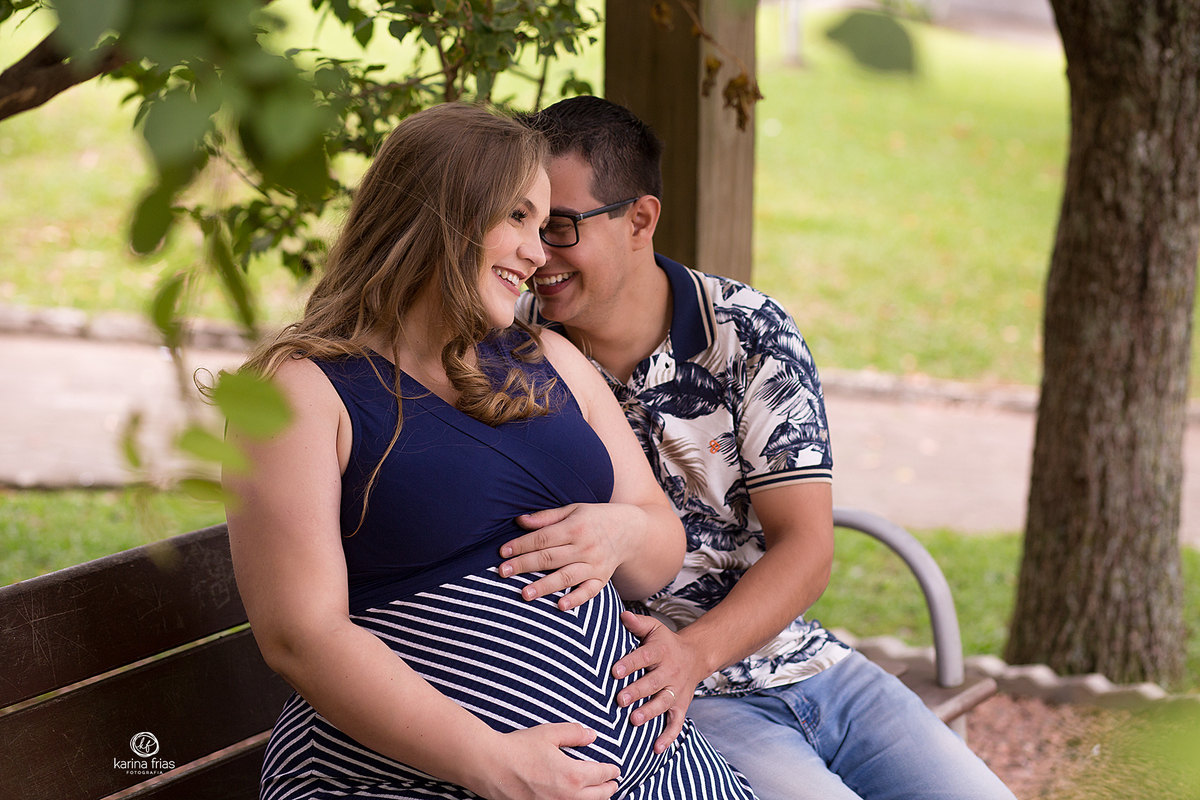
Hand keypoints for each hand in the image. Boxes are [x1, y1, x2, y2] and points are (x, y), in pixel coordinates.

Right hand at [475, 723, 619, 799]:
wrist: (489, 766)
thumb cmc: (518, 748)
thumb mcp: (549, 733)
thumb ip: (574, 733)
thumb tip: (592, 736)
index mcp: (573, 775)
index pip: (601, 775)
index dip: (611, 772)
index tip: (616, 770)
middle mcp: (567, 797)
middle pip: (598, 797)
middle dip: (609, 789)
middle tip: (614, 784)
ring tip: (599, 795)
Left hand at [499, 504, 636, 609]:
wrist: (630, 530)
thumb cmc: (594, 518)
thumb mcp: (573, 510)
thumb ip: (546, 517)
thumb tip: (520, 521)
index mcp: (575, 527)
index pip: (543, 538)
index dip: (521, 545)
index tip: (503, 553)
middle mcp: (585, 546)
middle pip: (550, 557)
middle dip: (525, 565)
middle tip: (503, 572)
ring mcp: (595, 564)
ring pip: (566, 577)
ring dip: (545, 586)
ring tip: (524, 594)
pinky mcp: (602, 579)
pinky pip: (589, 591)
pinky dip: (576, 599)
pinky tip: (560, 606)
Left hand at [612, 611, 704, 752]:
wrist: (695, 657)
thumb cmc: (665, 643)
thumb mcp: (654, 628)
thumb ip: (638, 623)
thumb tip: (622, 615)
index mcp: (661, 652)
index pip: (644, 657)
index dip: (630, 664)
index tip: (614, 671)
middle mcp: (670, 672)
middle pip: (653, 683)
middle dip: (637, 692)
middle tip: (619, 700)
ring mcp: (676, 691)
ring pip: (663, 703)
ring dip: (649, 712)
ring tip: (634, 720)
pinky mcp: (680, 706)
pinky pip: (676, 723)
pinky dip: (668, 736)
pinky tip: (656, 748)